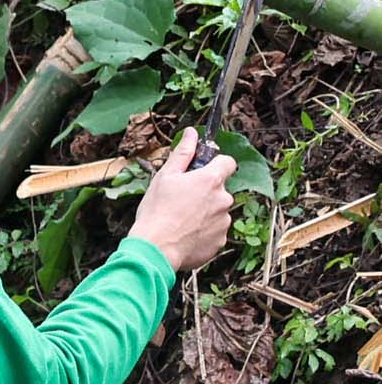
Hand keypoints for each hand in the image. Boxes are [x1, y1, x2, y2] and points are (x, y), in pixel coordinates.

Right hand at [127, 130, 236, 272]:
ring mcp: (224, 221)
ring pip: (218, 211)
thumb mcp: (164, 178)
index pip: (228, 162)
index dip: (216, 165)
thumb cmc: (156, 212)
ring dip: (205, 214)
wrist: (155, 249)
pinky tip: (185, 235)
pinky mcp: (221, 240)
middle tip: (181, 202)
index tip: (202, 172)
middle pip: (220, 190)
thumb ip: (183, 154)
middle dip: (205, 193)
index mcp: (211, 180)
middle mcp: (224, 199)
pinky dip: (204, 233)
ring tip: (181, 222)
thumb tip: (192, 133)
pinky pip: (215, 232)